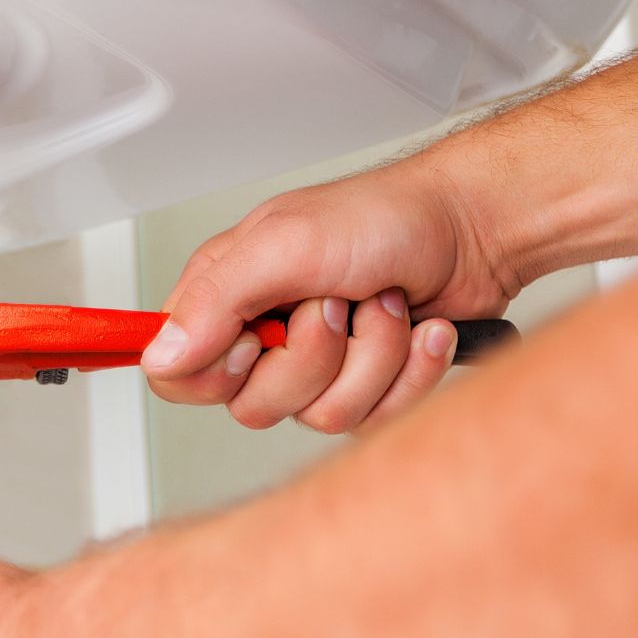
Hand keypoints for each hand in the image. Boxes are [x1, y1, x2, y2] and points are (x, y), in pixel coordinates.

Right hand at [142, 155, 513, 431]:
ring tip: (384, 306)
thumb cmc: (385, 218)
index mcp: (227, 294)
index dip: (214, 374)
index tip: (255, 339)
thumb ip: (215, 300)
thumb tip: (162, 354)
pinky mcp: (366, 385)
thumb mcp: (285, 244)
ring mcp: (317, 365)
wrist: (475, 230)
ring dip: (372, 358)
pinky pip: (373, 419)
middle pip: (253, 407)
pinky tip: (419, 330)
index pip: (176, 374)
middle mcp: (265, 332)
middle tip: (335, 304)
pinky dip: (409, 372)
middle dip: (313, 359)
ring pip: (320, 417)